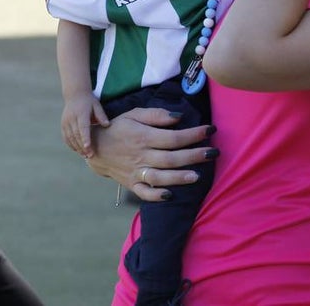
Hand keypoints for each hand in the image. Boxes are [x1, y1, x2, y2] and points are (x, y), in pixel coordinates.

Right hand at [62, 92, 109, 157]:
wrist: (75, 94)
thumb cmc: (89, 101)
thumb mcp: (97, 105)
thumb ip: (101, 115)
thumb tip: (107, 125)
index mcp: (81, 113)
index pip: (82, 127)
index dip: (85, 138)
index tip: (88, 147)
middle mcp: (72, 118)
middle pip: (76, 135)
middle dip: (82, 146)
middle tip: (90, 155)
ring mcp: (66, 121)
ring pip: (70, 137)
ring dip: (77, 147)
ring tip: (84, 155)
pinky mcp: (63, 124)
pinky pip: (66, 137)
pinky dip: (71, 144)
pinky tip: (77, 150)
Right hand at [85, 108, 215, 201]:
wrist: (94, 147)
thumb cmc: (119, 127)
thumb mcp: (134, 114)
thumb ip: (156, 115)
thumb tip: (179, 117)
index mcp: (143, 137)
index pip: (173, 137)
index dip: (194, 134)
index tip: (210, 130)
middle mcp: (141, 155)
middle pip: (171, 158)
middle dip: (194, 156)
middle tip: (214, 153)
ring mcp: (136, 171)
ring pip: (160, 177)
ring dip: (179, 177)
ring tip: (197, 176)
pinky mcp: (131, 184)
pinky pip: (144, 193)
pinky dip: (156, 195)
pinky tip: (170, 195)